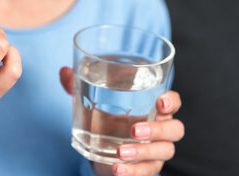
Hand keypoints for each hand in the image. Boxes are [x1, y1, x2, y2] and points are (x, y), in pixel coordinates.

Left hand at [60, 67, 183, 175]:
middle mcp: (161, 130)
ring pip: (163, 152)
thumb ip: (79, 84)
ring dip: (142, 152)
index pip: (173, 102)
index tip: (160, 102)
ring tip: (119, 152)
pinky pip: (147, 172)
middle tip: (133, 129)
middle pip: (174, 130)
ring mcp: (156, 151)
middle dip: (157, 130)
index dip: (172, 101)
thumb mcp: (92, 100)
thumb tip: (64, 72)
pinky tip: (117, 170)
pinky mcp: (146, 168)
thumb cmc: (106, 118)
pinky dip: (133, 172)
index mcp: (153, 108)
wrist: (102, 149)